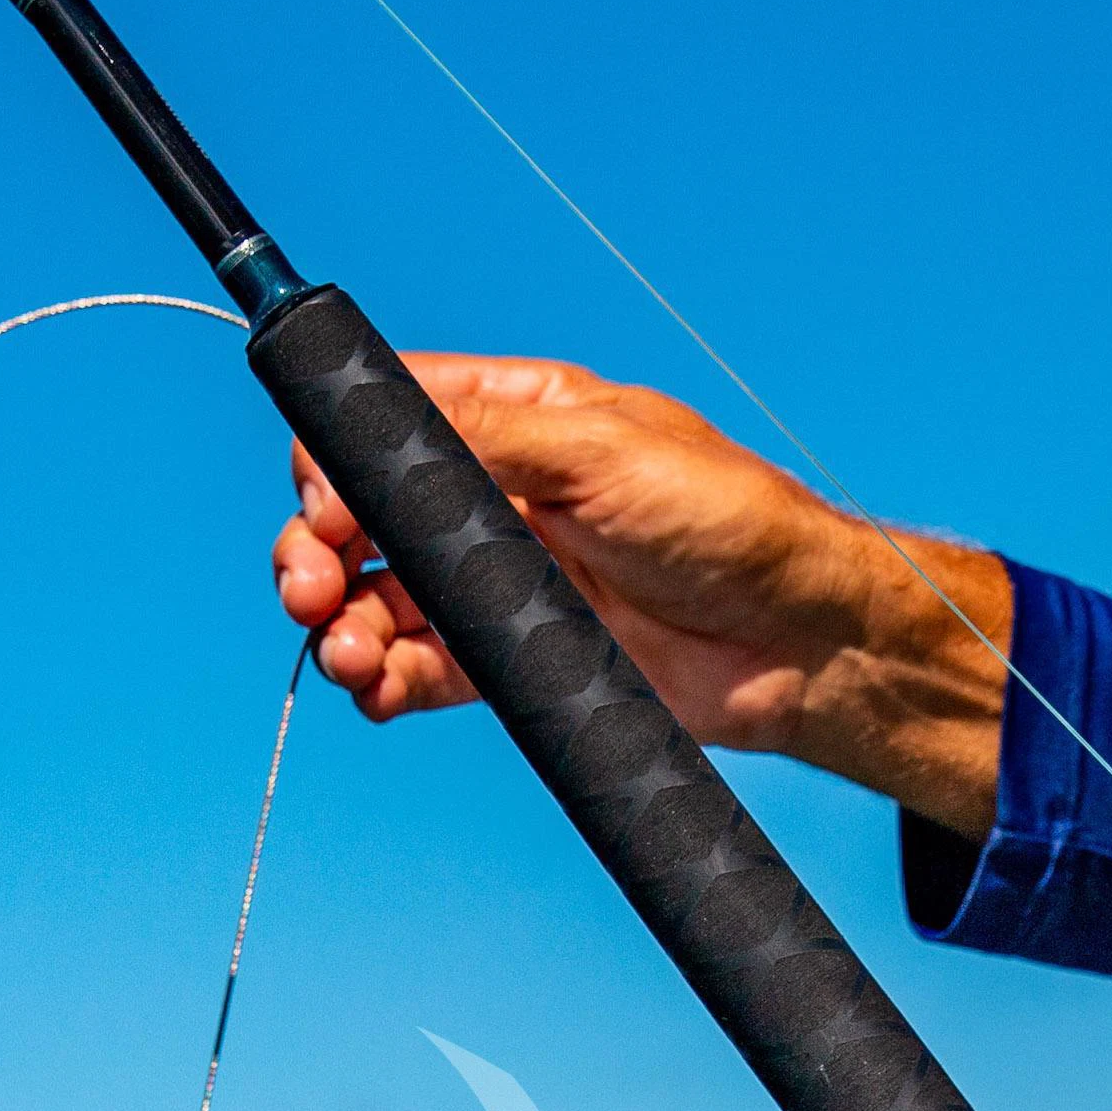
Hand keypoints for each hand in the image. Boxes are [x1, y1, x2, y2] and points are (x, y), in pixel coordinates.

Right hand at [270, 350, 1014, 833]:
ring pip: (379, 599)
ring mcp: (503, 583)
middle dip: (315, 553)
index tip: (329, 511)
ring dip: (340, 627)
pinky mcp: (516, 661)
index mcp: (517, 419)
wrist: (802, 642)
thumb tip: (368, 433)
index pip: (384, 423)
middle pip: (360, 517)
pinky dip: (384, 682)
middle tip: (309, 594)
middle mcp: (497, 497)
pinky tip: (375, 691)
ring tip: (347, 656)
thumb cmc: (731, 522)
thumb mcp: (604, 449)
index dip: (334, 464)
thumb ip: (482, 437)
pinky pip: (421, 670)